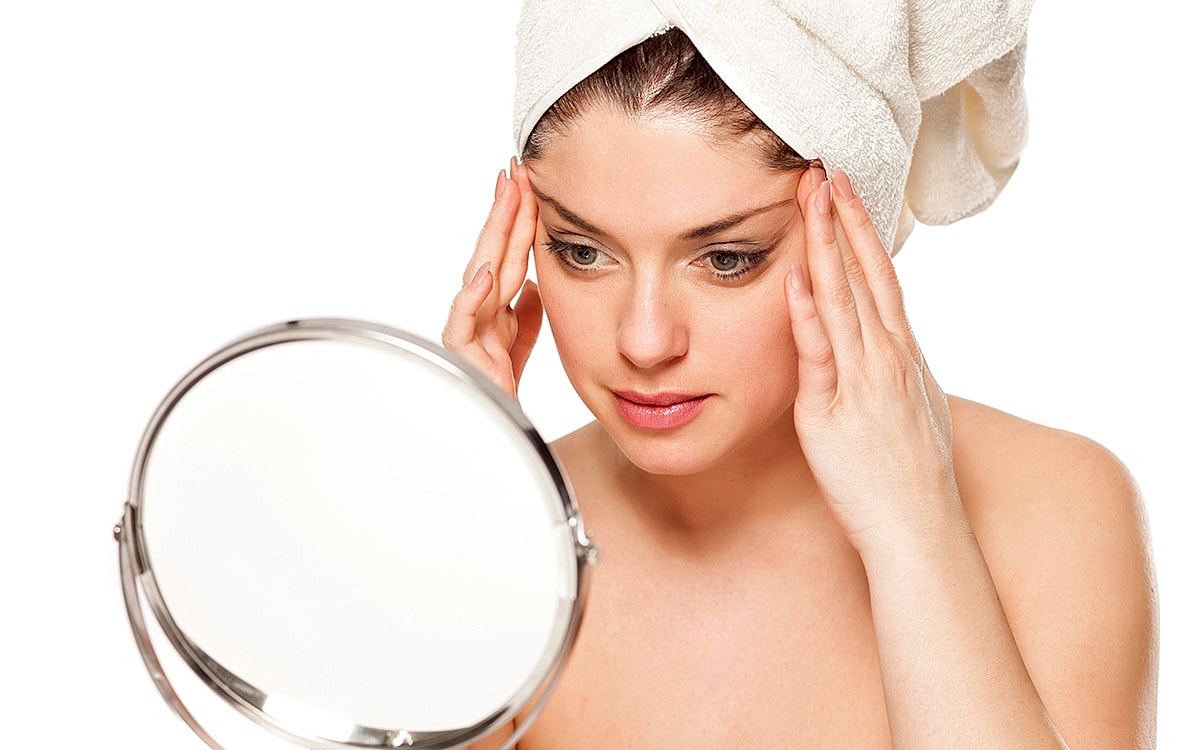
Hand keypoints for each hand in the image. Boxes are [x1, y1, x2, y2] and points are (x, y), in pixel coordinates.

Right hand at [442, 159, 542, 399]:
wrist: (489, 449)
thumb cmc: (499, 401)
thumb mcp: (519, 352)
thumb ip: (524, 321)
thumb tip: (534, 287)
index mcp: (493, 315)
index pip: (507, 258)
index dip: (517, 222)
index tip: (526, 183)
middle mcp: (478, 320)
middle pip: (493, 257)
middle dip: (504, 214)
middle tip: (514, 172)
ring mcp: (467, 338)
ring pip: (480, 278)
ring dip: (493, 239)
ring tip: (505, 202)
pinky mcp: (460, 362)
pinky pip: (462, 327)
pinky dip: (472, 300)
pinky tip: (485, 275)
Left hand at [785, 167, 958, 549]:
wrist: (920, 528)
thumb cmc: (912, 477)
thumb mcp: (913, 411)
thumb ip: (896, 374)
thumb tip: (888, 348)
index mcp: (905, 356)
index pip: (883, 279)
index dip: (864, 233)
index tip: (849, 193)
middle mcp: (889, 359)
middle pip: (864, 275)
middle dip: (844, 220)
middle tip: (826, 170)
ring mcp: (864, 382)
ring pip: (843, 301)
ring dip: (824, 247)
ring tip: (810, 199)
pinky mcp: (834, 412)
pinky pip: (819, 356)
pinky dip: (807, 315)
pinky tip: (794, 278)